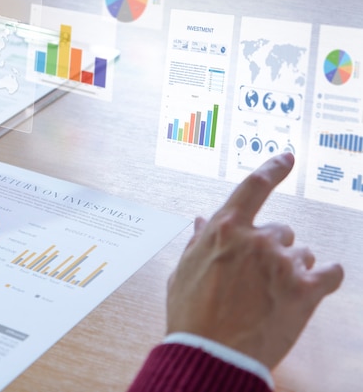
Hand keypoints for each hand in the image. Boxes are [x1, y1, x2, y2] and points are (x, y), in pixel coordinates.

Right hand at [166, 152, 343, 368]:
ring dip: (292, 268)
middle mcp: (257, 238)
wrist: (211, 354)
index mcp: (224, 228)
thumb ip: (197, 242)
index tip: (287, 158)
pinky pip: (330, 272)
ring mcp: (283, 262)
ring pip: (302, 253)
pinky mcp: (306, 289)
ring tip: (272, 296)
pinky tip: (313, 287)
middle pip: (280, 230)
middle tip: (257, 278)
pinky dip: (324, 278)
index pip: (254, 186)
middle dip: (272, 249)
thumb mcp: (183, 272)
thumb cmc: (191, 314)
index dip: (273, 168)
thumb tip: (201, 221)